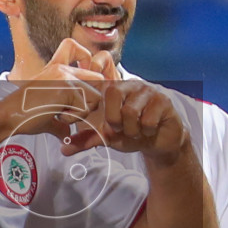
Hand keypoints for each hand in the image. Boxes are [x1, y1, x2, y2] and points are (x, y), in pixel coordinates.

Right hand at [3, 39, 105, 136]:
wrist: (8, 115)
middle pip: (98, 78)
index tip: (82, 83)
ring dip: (82, 112)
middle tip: (72, 108)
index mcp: (57, 68)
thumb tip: (66, 133)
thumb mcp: (47, 111)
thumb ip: (61, 117)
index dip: (88, 62)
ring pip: (95, 96)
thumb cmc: (22, 114)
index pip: (80, 51)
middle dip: (92, 99)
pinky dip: (72, 118)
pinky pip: (84, 108)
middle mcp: (62, 68)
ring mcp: (65, 76)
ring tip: (60, 113)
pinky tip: (55, 115)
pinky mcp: (66, 87)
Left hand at [62, 79, 188, 164]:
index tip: (99, 115)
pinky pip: (148, 119)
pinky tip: (148, 130)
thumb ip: (86, 140)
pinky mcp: (163, 101)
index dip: (96, 87)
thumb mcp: (106, 137)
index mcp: (114, 88)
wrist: (159, 141)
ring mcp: (148, 91)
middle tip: (118, 129)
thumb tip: (63, 149)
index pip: (100, 78)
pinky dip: (145, 131)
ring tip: (135, 132)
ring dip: (131, 130)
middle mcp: (130, 84)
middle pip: (113, 92)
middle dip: (113, 119)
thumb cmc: (131, 133)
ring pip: (130, 110)